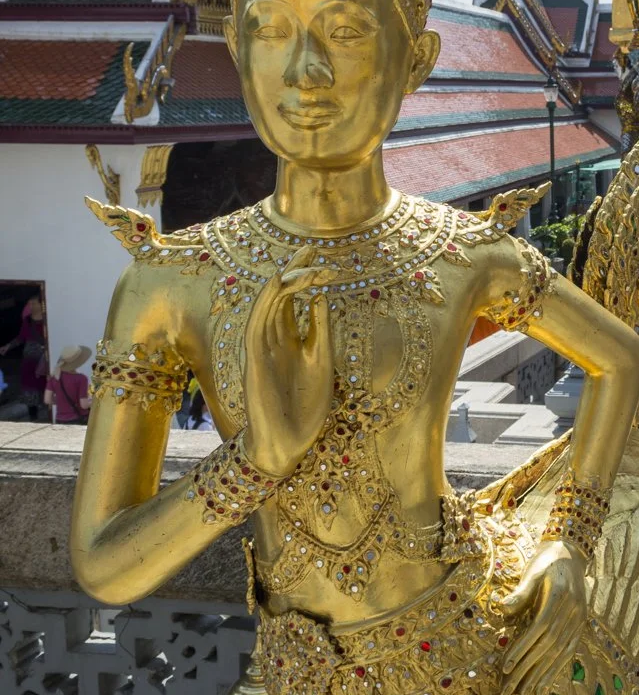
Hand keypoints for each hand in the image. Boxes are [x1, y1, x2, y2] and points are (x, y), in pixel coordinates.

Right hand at [241, 247, 334, 477]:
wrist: (289, 444)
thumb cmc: (306, 409)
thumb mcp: (322, 362)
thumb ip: (319, 330)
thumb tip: (322, 296)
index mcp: (291, 341)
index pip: (296, 302)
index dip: (309, 281)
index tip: (328, 264)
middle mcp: (274, 340)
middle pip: (281, 297)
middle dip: (296, 273)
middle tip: (312, 250)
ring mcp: (262, 349)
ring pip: (269, 305)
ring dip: (285, 282)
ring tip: (303, 263)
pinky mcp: (254, 360)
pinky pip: (256, 324)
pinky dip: (264, 303)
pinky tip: (275, 284)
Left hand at [499, 539, 587, 694]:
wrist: (571, 553)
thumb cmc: (546, 562)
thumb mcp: (532, 572)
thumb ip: (520, 593)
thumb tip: (502, 608)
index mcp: (560, 596)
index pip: (538, 629)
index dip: (522, 648)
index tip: (505, 666)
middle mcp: (573, 611)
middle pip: (548, 646)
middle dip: (528, 669)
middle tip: (510, 690)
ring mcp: (579, 620)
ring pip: (559, 653)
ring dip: (541, 676)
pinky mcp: (580, 625)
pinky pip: (568, 652)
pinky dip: (555, 669)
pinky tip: (544, 684)